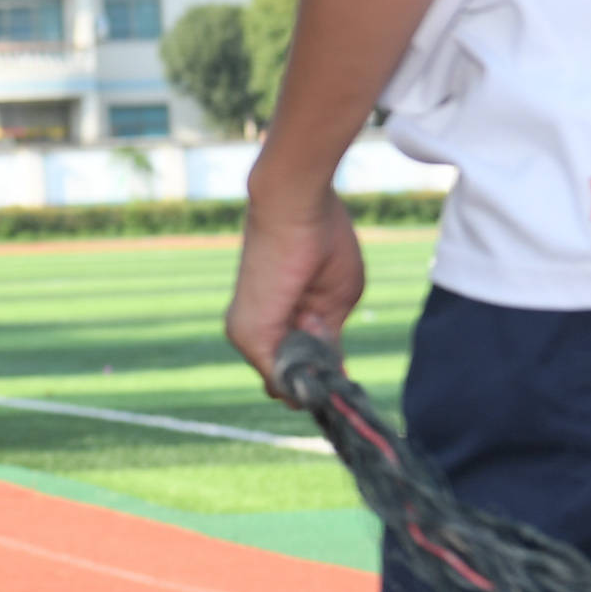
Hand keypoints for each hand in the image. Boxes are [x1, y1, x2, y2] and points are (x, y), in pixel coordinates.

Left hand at [227, 162, 366, 393]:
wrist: (296, 206)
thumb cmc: (322, 242)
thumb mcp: (335, 303)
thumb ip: (329, 342)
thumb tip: (332, 376)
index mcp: (278, 322)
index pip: (297, 369)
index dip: (324, 378)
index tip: (343, 376)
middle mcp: (255, 332)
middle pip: (291, 382)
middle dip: (320, 379)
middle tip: (334, 350)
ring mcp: (248, 336)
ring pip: (286, 385)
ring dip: (315, 374)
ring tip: (319, 325)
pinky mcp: (249, 335)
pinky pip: (280, 379)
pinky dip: (305, 381)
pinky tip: (317, 356)